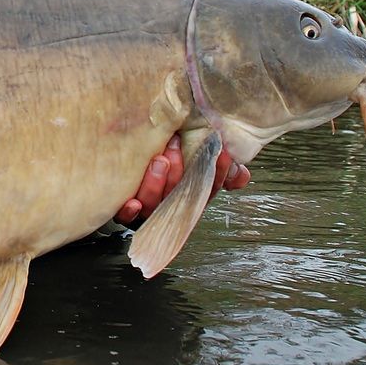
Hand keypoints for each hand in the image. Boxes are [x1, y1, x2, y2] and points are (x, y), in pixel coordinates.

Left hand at [114, 133, 250, 224]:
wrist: (123, 153)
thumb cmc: (164, 155)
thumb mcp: (189, 153)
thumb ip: (214, 162)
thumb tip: (242, 174)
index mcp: (188, 193)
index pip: (209, 189)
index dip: (218, 174)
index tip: (221, 154)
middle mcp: (169, 204)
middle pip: (180, 197)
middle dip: (181, 174)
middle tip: (176, 147)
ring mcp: (147, 208)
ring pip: (155, 204)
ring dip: (158, 185)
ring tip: (158, 161)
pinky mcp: (122, 209)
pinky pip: (126, 217)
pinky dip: (130, 211)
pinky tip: (133, 202)